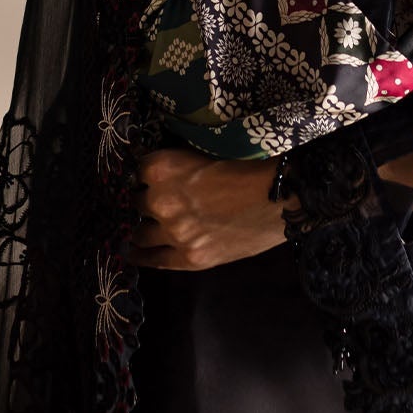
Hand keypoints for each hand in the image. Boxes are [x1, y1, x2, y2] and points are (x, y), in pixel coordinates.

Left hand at [128, 146, 290, 269]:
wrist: (280, 197)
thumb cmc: (250, 168)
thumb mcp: (205, 153)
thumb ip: (179, 164)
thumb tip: (161, 172)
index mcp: (162, 166)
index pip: (138, 171)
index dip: (147, 176)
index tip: (152, 179)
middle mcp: (160, 200)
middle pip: (138, 202)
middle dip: (148, 201)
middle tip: (164, 201)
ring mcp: (173, 232)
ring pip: (140, 231)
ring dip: (146, 226)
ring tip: (149, 226)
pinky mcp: (189, 257)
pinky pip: (153, 259)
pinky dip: (140, 255)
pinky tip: (132, 252)